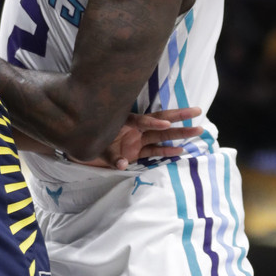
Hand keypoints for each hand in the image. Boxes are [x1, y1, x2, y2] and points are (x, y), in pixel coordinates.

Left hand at [73, 107, 203, 169]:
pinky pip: (154, 150)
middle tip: (198, 111)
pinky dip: (167, 151)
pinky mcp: (135, 151)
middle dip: (179, 117)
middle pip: (160, 121)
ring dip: (179, 133)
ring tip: (198, 130)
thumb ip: (111, 156)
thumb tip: (123, 163)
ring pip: (162, 135)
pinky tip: (181, 150)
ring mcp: (136, 139)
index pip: (142, 121)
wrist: (78, 147)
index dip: (154, 122)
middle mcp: (134, 129)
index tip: (166, 121)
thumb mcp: (96, 148)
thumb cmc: (86, 142)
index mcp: (124, 123)